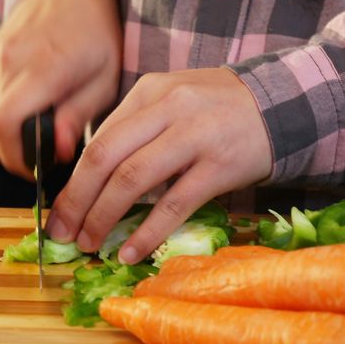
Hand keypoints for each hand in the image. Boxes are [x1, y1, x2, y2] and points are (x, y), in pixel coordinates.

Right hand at [0, 0, 121, 177]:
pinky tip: (31, 110)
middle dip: (15, 156)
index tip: (40, 170)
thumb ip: (80, 115)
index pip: (5, 124)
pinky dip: (1, 118)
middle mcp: (5, 64)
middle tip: (47, 158)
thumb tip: (61, 152)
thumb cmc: (97, 33)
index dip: (18, 158)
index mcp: (40, 68)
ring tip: (43, 132)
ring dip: (8, 138)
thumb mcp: (106, 76)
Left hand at [45, 68, 272, 263]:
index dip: (73, 180)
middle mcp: (169, 109)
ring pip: (132, 181)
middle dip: (76, 201)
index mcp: (151, 91)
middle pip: (106, 158)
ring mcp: (195, 137)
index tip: (61, 210)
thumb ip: (139, 127)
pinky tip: (131, 252)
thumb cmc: (221, 108)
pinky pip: (173, 204)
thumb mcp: (175, 99)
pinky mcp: (219, 166)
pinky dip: (146, 233)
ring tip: (91, 244)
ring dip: (104, 218)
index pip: (100, 139)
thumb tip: (94, 178)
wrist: (282, 103)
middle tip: (63, 233)